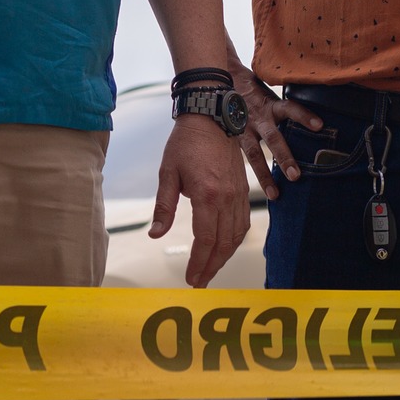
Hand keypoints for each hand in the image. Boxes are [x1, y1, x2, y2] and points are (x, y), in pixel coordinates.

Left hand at [148, 114, 250, 286]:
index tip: (190, 277)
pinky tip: (225, 247)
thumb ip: (164, 207)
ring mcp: (239, 195)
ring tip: (210, 269)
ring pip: (236, 236)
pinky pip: (244, 223)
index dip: (198, 262)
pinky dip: (235, 240)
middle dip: (211, 267)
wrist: (211, 118)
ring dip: (224, 257)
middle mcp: (227, 198)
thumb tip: (155, 234)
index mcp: (206, 195)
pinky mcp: (244, 190)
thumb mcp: (167, 173)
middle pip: (223, 244)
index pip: (204, 240)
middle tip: (199, 281)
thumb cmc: (185, 143)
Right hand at [236, 74, 321, 200]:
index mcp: (271, 105)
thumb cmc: (253, 90)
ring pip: (255, 154)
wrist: (219, 83)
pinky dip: (253, 176)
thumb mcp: (270, 92)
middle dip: (284, 158)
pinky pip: (243, 160)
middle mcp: (258, 119)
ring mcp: (244, 130)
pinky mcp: (234, 138)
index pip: (290, 108)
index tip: (319, 126)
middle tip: (296, 176)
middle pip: (273, 138)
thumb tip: (319, 116)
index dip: (304, 116)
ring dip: (265, 176)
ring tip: (275, 195)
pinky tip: (259, 192)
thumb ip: (286, 105)